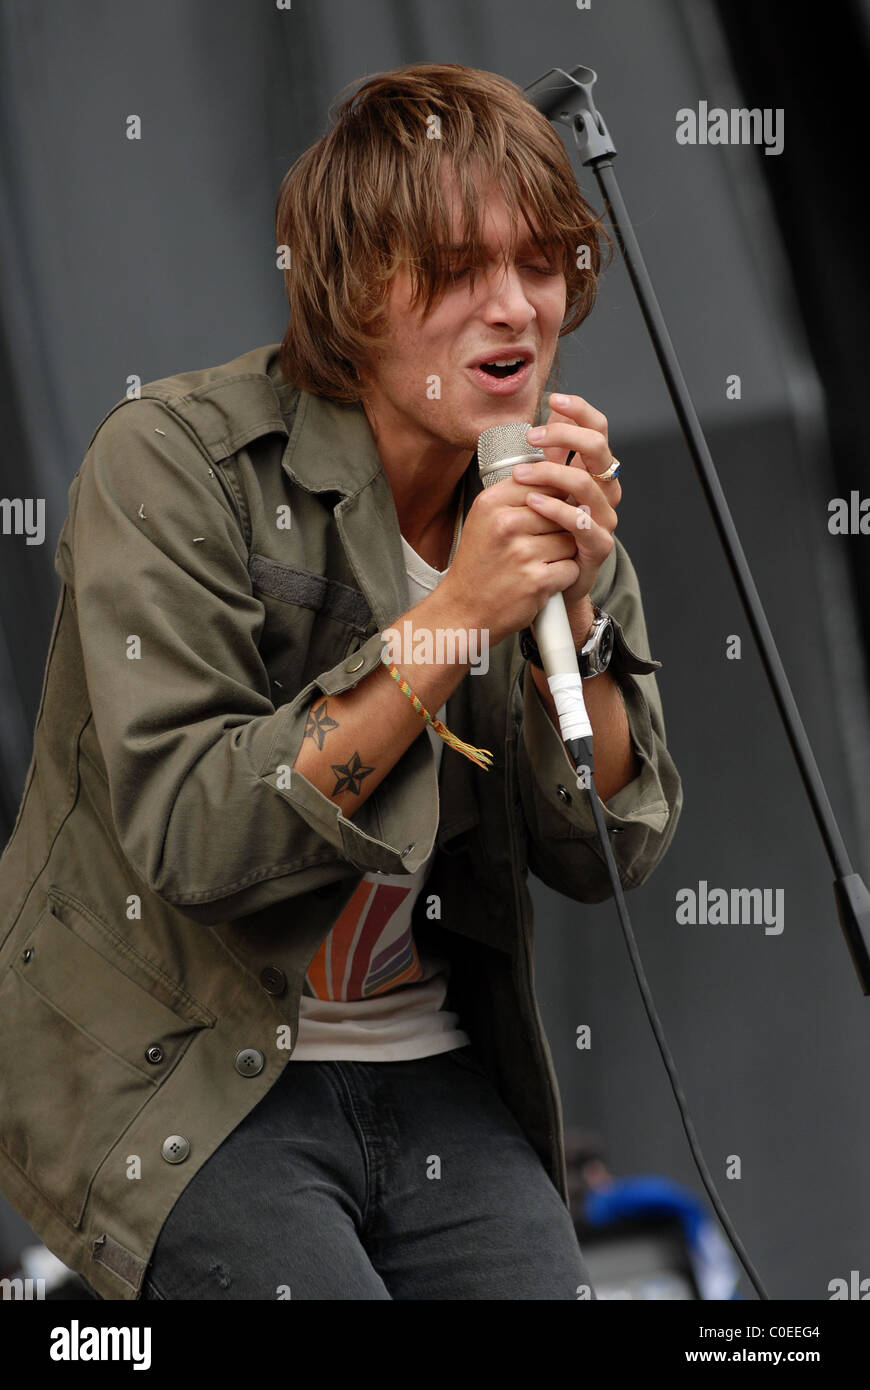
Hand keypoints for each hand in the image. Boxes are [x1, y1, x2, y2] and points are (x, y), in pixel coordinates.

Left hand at [516, 392, 620, 609]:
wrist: (550, 579)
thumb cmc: (546, 530)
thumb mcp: (547, 483)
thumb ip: (553, 449)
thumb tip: (552, 407)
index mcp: (595, 471)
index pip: (598, 429)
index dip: (580, 410)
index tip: (553, 399)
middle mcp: (606, 491)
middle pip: (598, 449)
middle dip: (564, 435)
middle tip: (531, 436)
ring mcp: (605, 519)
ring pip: (587, 484)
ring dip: (551, 473)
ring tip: (521, 474)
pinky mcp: (599, 547)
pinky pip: (582, 523)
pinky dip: (556, 510)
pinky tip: (533, 502)